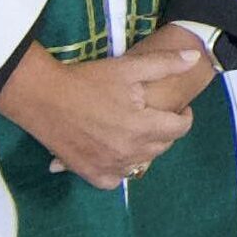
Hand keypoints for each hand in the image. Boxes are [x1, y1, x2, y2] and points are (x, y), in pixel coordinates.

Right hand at [0, 26, 216, 186]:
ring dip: (144, 148)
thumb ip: (164, 64)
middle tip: (154, 115)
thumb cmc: (87, 80)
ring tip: (134, 130)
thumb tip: (193, 57)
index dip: (184, 116)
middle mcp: (129, 153)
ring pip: (141, 163)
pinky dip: (120, 167)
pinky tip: (115, 150)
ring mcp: (109, 167)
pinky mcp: (90, 174)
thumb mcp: (127, 67)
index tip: (178, 108)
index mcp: (143, 127)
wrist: (42, 97)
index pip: (180, 129)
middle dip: (164, 130)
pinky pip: (116, 178)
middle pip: (162, 146)